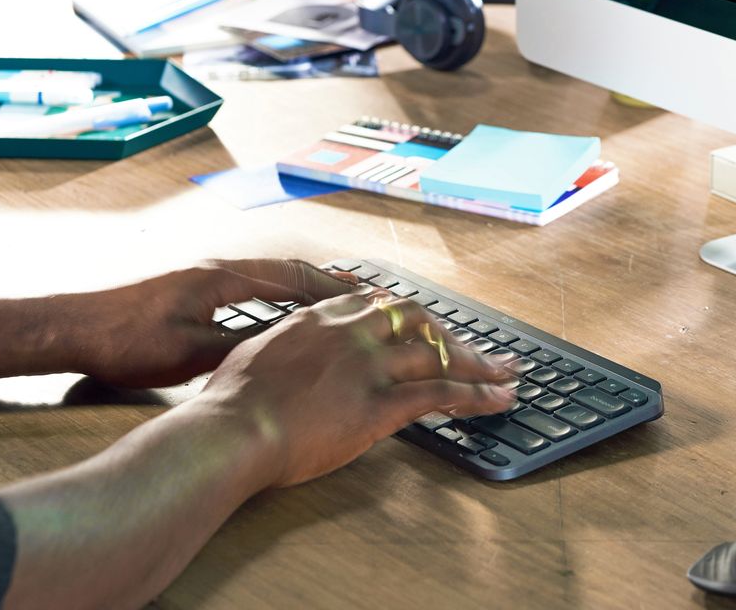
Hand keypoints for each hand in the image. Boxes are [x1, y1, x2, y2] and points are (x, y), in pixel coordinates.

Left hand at [62, 259, 357, 387]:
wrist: (75, 329)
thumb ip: (240, 347)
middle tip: (361, 292)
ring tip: (333, 298)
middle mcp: (216, 270)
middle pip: (285, 269)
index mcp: (220, 279)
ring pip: (268, 274)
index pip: (290, 278)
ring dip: (303, 285)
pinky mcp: (192, 290)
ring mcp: (203, 278)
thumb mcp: (190, 354)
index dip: (329, 289)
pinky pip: (250, 285)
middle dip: (325, 280)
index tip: (362, 299)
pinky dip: (279, 293)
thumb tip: (285, 346)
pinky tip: (284, 310)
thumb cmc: (124, 341)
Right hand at [198, 289, 516, 487]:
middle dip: (450, 334)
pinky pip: (440, 394)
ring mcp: (367, 366)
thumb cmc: (229, 406)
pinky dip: (477, 395)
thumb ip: (288, 350)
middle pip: (417, 320)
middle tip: (475, 349)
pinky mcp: (379, 404)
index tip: (424, 326)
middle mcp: (349, 333)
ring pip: (438, 354)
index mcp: (318, 318)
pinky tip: (498, 400)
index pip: (377, 303)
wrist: (228, 431)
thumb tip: (296, 360)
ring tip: (507, 373)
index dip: (408, 316)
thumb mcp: (257, 357)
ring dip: (479, 363)